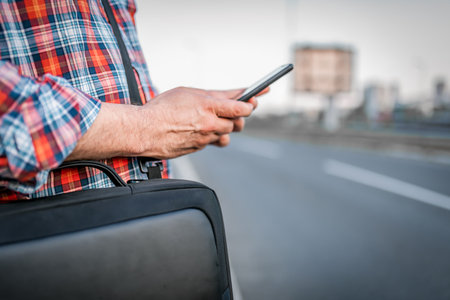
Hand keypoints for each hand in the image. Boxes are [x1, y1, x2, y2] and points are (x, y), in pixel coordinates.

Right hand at [136, 87, 261, 157]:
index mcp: (208, 106)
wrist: (143, 131)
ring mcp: (204, 139)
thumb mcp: (188, 93)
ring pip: (225, 135)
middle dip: (239, 117)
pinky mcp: (198, 149)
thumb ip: (212, 95)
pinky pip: (212, 142)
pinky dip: (211, 136)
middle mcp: (209, 124)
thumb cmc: (162, 108)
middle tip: (239, 110)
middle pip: (237, 124)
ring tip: (217, 119)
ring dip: (225, 127)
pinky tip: (203, 129)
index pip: (239, 107)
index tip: (256, 100)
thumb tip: (232, 95)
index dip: (250, 104)